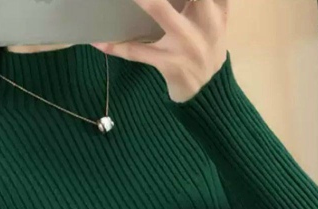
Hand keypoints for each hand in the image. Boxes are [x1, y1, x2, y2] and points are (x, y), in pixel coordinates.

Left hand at [91, 0, 229, 102]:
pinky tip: (100, 41)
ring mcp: (187, 45)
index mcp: (216, 8)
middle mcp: (206, 23)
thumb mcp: (213, 19)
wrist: (208, 92)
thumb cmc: (205, 48)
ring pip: (160, 11)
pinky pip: (140, 53)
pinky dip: (118, 47)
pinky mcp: (171, 65)